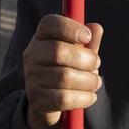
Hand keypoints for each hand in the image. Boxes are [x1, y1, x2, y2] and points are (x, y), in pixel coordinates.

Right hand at [21, 13, 103, 128]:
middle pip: (58, 51)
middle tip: (97, 64)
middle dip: (85, 59)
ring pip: (64, 76)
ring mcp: (32, 77)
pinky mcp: (37, 99)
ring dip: (88, 81)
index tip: (87, 37)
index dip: (69, 28)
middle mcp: (32, 55)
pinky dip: (83, 97)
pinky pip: (64, 98)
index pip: (49, 23)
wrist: (48, 104)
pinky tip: (90, 96)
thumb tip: (96, 28)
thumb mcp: (79, 55)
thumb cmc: (67, 71)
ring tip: (95, 82)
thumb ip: (88, 43)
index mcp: (41, 38)